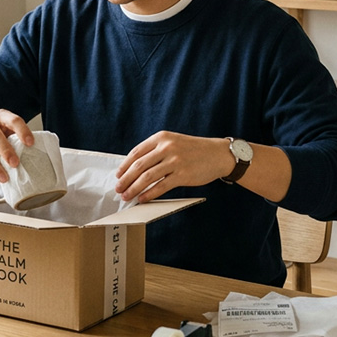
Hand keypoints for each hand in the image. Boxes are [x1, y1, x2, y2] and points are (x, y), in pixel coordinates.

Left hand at [115, 132, 229, 203]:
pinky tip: (142, 198)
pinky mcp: (182, 175)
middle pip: (139, 165)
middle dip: (126, 179)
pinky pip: (161, 186)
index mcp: (161, 138)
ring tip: (127, 196)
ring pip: (147, 177)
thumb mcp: (173, 142)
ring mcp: (175, 161)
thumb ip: (156, 151)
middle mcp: (167, 147)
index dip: (124, 166)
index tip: (118, 175)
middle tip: (118, 189)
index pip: (136, 152)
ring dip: (134, 188)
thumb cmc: (194, 150)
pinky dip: (149, 194)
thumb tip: (135, 168)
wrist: (218, 154)